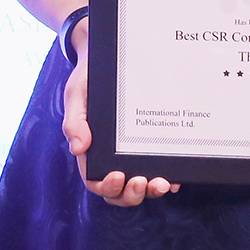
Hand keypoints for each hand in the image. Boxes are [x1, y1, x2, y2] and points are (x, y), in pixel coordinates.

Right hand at [56, 14, 179, 206]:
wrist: (108, 56)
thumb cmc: (88, 78)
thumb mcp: (76, 94)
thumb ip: (74, 121)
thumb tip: (78, 148)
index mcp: (90, 149)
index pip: (95, 180)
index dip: (107, 186)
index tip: (118, 176)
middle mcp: (111, 156)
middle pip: (119, 191)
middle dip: (132, 194)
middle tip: (144, 183)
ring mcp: (131, 153)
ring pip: (140, 185)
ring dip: (150, 191)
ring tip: (162, 183)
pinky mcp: (149, 144)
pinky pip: (158, 167)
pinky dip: (167, 176)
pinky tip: (175, 175)